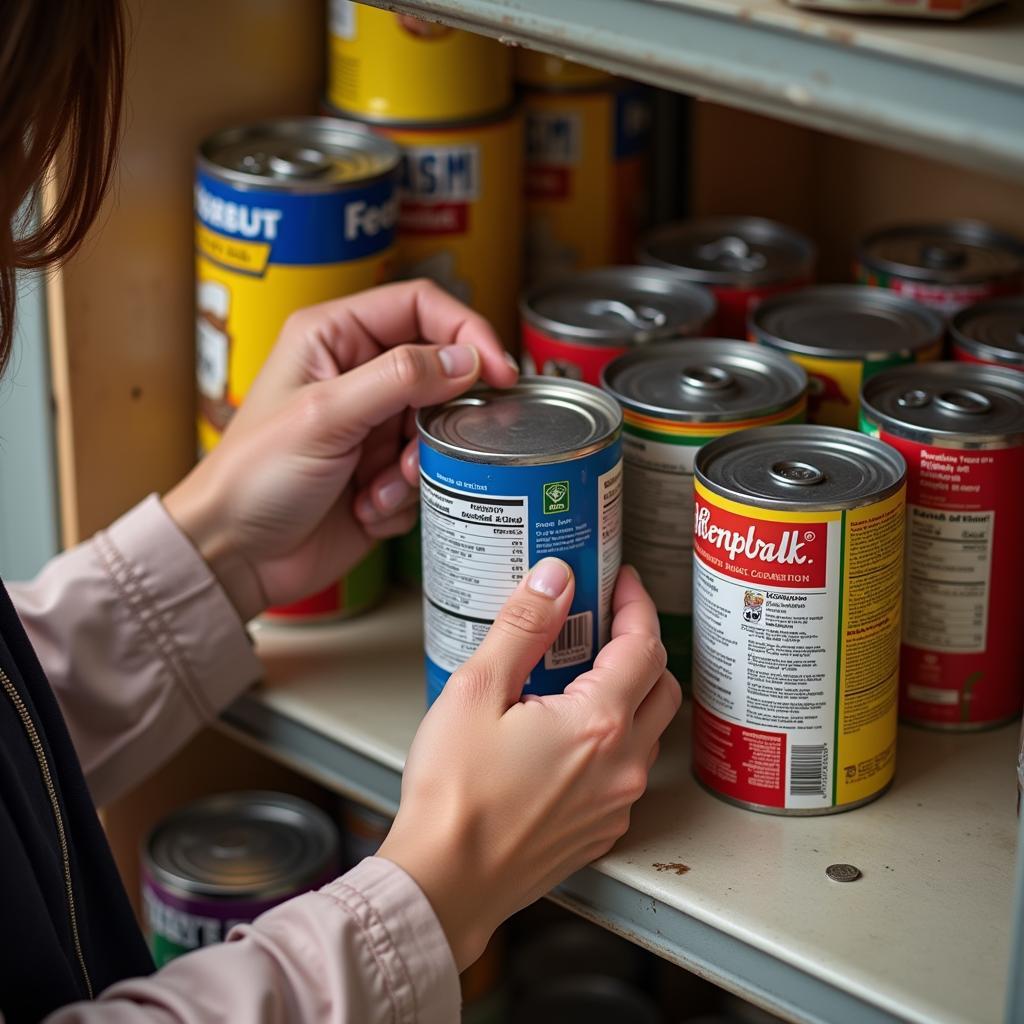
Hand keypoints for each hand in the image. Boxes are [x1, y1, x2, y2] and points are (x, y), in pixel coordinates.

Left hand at [164, 280, 516, 620]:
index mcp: (334, 337)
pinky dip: (405, 496)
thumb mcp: (326, 416)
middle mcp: (358, 375)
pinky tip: (364, 508)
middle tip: (423, 451)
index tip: (499, 371)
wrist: (235, 555)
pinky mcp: (383, 472)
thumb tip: (465, 359)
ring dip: (418, 466)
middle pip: (439, 374)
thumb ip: (399, 378)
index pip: (420, 307)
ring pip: (439, 430)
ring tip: (376, 488)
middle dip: (439, 420)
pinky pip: (428, 473)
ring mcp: (372, 426)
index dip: (466, 333)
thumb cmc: (254, 476)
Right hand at [378, 562, 680, 969]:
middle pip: (661, 685)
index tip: (621, 583)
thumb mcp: (477, 690)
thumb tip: (555, 578)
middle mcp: (623, 765)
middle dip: (640, 646)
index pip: (644, 645)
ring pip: (647, 731)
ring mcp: (616, 804)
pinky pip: (626, 772)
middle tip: (604, 623)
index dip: (635, 606)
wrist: (444, 884)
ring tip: (581, 675)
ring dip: (630, 694)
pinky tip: (567, 735)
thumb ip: (523, 626)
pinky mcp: (600, 830)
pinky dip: (613, 739)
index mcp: (599, 722)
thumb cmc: (454, 794)